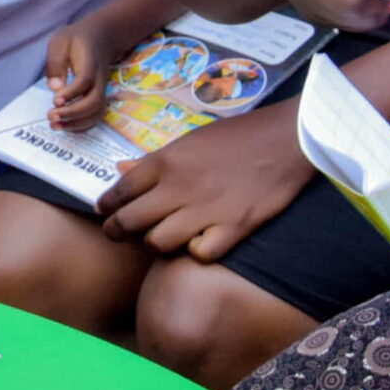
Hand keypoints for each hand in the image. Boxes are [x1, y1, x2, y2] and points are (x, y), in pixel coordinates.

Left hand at [46, 16, 115, 129]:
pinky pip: (95, 116)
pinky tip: (64, 126)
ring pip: (98, 112)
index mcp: (89, 62)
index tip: (55, 101)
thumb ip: (56, 63)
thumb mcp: (60, 42)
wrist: (101, 37)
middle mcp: (99, 78)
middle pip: (94, 101)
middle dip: (73, 113)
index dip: (71, 93)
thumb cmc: (76, 39)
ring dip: (77, 123)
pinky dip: (82, 125)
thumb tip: (54, 88)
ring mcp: (101, 89)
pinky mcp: (99, 96)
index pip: (85, 80)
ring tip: (54, 125)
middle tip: (51, 116)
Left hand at [93, 106, 309, 258]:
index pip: (119, 190)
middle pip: (129, 222)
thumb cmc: (236, 136)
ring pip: (157, 243)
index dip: (106, 205)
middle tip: (118, 234)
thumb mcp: (189, 140)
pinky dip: (196, 252)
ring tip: (161, 238)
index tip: (104, 211)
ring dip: (155, 243)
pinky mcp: (233, 227)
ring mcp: (205, 209)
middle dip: (116, 231)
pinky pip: (199, 254)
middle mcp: (178, 187)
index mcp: (165, 161)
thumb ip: (154, 160)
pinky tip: (200, 242)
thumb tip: (121, 169)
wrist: (284, 139)